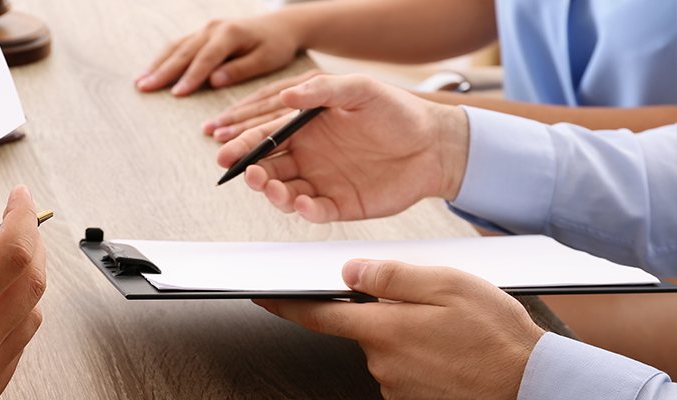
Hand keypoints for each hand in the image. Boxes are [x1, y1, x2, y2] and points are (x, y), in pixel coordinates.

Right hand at [134, 14, 301, 95]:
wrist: (280, 25)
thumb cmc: (276, 45)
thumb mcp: (266, 59)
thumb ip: (239, 70)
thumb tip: (213, 81)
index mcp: (229, 34)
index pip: (206, 58)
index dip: (190, 77)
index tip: (176, 93)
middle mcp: (213, 28)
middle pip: (184, 52)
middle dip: (162, 71)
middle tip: (144, 88)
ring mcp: (205, 29)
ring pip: (176, 47)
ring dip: (157, 65)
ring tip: (140, 82)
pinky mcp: (202, 33)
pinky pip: (179, 45)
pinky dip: (163, 58)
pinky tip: (152, 71)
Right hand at [216, 74, 468, 222]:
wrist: (435, 144)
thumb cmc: (398, 112)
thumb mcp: (360, 89)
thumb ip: (322, 91)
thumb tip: (289, 95)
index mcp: (305, 128)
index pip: (266, 138)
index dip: (244, 147)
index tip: (227, 153)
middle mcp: (308, 156)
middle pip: (268, 169)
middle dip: (253, 174)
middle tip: (251, 175)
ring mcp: (322, 181)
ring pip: (284, 193)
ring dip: (274, 194)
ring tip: (276, 189)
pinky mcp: (339, 204)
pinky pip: (314, 211)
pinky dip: (305, 211)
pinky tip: (304, 204)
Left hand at [254, 259, 544, 399]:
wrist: (533, 385)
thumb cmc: (497, 337)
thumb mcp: (447, 285)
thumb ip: (392, 277)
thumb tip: (350, 273)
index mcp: (383, 329)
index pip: (318, 315)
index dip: (286, 305)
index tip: (263, 296)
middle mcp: (381, 363)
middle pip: (363, 329)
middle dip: (385, 315)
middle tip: (432, 310)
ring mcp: (396, 387)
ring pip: (387, 350)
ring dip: (408, 338)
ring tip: (452, 335)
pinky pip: (405, 372)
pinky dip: (422, 360)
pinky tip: (452, 355)